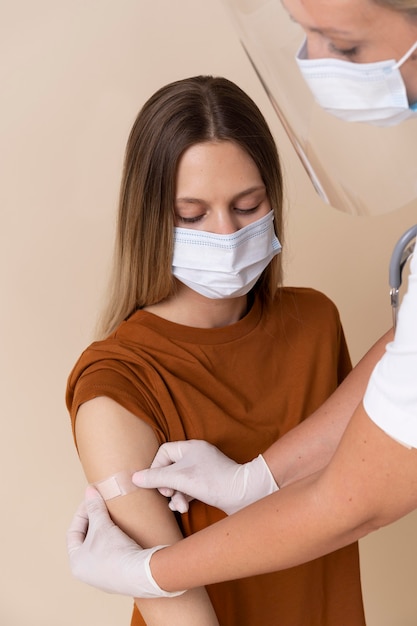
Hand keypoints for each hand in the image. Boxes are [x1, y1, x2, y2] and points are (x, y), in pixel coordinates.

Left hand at [67, 487, 184, 597]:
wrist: (141, 573)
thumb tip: (89, 490)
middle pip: (87, 539)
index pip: (73, 532)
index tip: (93, 499)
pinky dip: (117, 541)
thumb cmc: (115, 553)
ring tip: (114, 517)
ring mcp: (103, 576)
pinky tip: (125, 532)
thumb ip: (94, 507)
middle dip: (95, 521)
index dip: (82, 513)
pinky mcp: (120, 575)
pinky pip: (114, 553)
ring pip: (101, 546)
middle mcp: (87, 572)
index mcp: (76, 563)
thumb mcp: (101, 526)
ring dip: (106, 531)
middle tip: (103, 506)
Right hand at [133, 440, 277, 514]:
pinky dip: (184, 498)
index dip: (156, 467)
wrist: (245, 495)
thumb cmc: (214, 482)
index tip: (156, 482)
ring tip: (179, 506)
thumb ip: (156, 477)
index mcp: (191, 447)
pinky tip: (185, 508)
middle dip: (166, 485)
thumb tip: (134, 478)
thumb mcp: (180, 478)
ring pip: (179, 481)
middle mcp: (197, 456)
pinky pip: (189, 489)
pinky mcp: (209, 485)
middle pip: (170, 468)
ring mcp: (203, 471)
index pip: (164, 452)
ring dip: (175, 495)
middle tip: (168, 494)